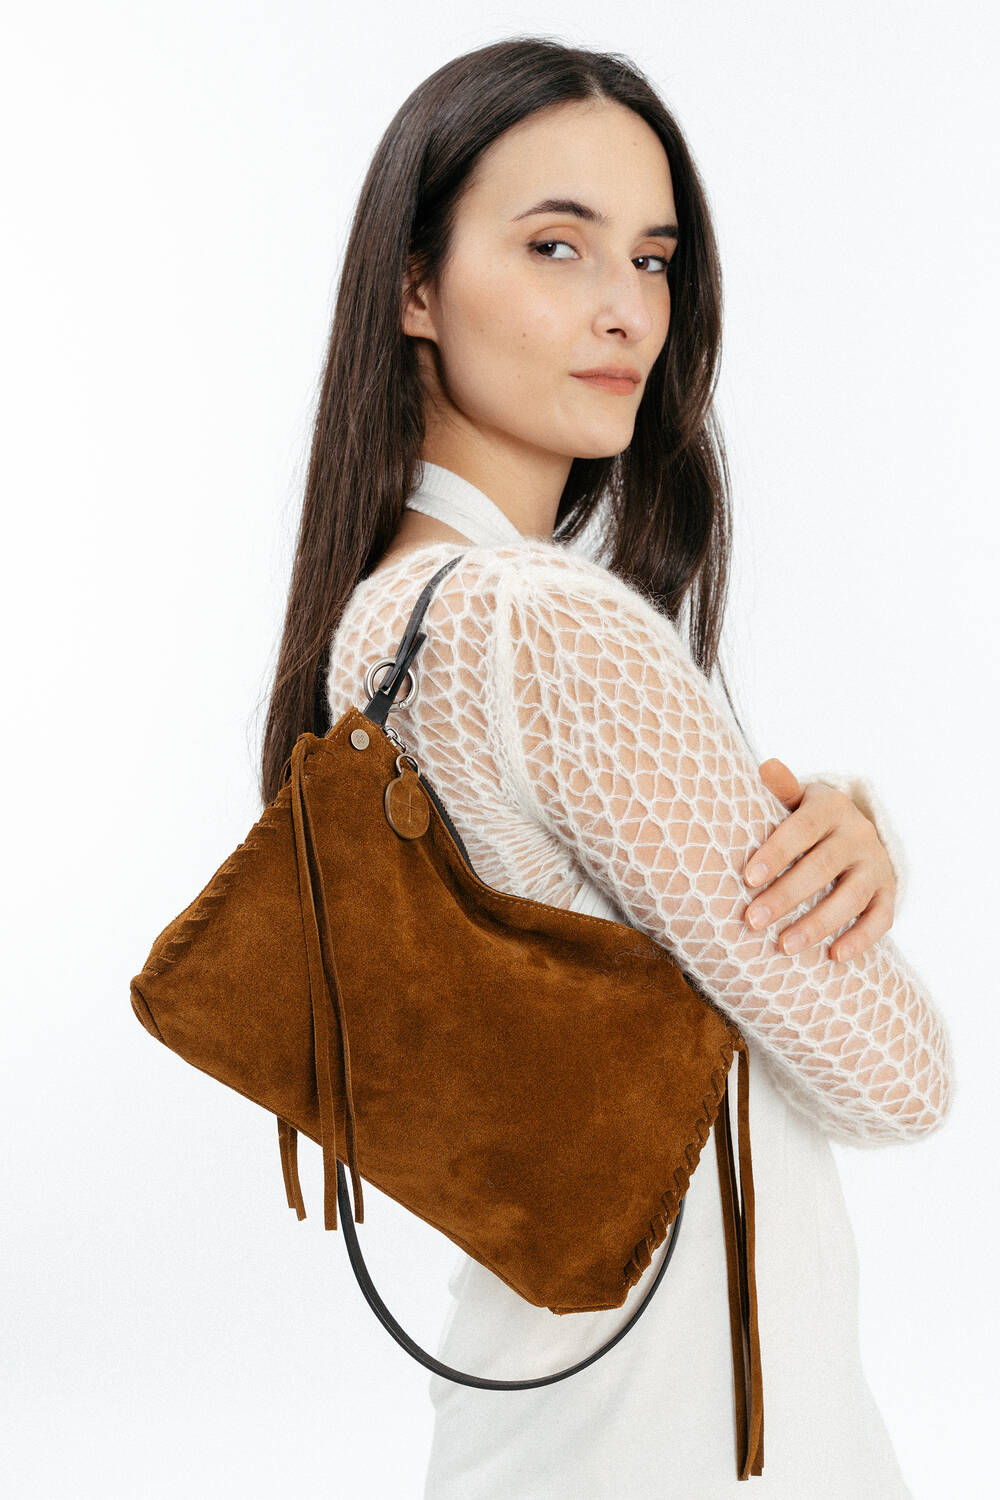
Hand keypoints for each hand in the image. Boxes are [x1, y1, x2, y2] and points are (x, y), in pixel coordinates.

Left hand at [741, 757, 897, 961]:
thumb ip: (782, 788)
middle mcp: (858, 834)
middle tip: (753, 920)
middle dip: (786, 895)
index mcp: (830, 807)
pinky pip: (881, 919)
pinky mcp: (889, 892)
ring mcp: (876, 864)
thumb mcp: (796, 800)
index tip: (748, 879)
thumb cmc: (808, 820)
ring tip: (784, 946)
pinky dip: (861, 939)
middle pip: (822, 867)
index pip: (801, 829)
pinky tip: (834, 957)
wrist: (854, 832)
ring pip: (850, 897)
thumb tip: (766, 766)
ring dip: (818, 924)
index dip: (776, 853)